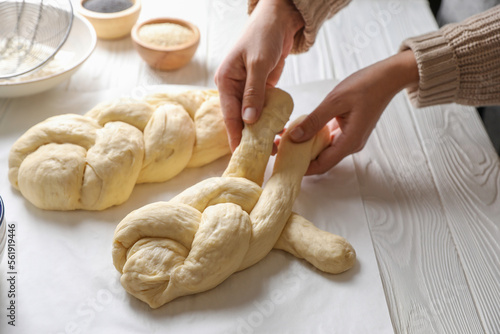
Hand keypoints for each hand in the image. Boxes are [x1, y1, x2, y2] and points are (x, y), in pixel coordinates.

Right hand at [214, 0, 303, 150]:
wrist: (278, 20)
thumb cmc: (263, 36)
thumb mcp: (258, 64)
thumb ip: (254, 92)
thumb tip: (249, 120)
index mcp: (225, 81)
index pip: (229, 114)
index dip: (235, 135)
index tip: (240, 154)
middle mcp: (233, 87)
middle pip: (239, 118)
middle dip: (249, 137)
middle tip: (260, 155)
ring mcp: (247, 88)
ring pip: (252, 116)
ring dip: (261, 130)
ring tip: (273, 147)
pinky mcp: (260, 88)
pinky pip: (263, 108)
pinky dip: (270, 120)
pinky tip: (279, 131)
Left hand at [288, 50, 419, 174]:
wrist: (387, 77)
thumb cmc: (365, 86)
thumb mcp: (335, 101)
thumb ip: (314, 121)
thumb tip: (294, 137)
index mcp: (349, 142)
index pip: (322, 165)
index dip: (303, 168)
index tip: (285, 164)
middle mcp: (351, 145)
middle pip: (322, 160)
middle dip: (302, 157)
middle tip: (282, 150)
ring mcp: (351, 138)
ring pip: (325, 150)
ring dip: (307, 147)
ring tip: (288, 141)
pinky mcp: (349, 131)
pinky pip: (329, 140)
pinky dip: (315, 138)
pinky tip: (303, 130)